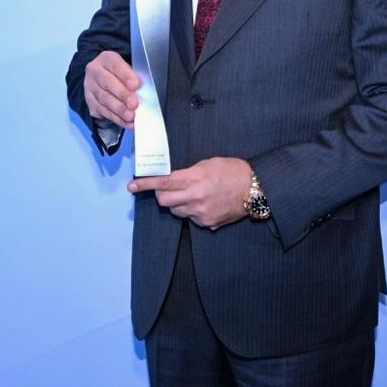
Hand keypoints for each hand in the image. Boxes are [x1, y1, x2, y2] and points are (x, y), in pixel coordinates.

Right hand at [83, 51, 139, 128]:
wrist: (100, 76)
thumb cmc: (118, 72)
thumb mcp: (126, 66)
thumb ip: (134, 75)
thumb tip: (144, 88)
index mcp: (106, 59)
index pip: (115, 65)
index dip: (125, 75)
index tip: (135, 85)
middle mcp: (95, 72)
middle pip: (108, 83)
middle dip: (122, 95)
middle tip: (134, 104)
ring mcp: (91, 88)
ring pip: (104, 99)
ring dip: (119, 110)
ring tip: (131, 116)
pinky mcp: (91, 103)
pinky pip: (103, 112)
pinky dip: (117, 119)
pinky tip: (127, 122)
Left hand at [127, 157, 252, 229]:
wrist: (254, 188)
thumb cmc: (232, 171)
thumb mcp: (207, 164)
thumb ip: (187, 172)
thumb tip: (171, 179)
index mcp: (194, 178)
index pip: (163, 183)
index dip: (145, 184)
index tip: (132, 185)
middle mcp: (195, 197)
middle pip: (164, 201)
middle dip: (161, 195)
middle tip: (167, 189)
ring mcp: (201, 213)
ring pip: (176, 211)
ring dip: (178, 203)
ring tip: (193, 194)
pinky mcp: (207, 223)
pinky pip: (190, 218)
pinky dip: (192, 211)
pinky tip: (205, 203)